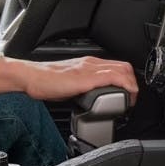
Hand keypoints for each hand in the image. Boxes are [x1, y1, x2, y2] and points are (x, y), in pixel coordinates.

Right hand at [0, 55, 138, 104]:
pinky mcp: (86, 78)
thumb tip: (90, 101)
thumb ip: (82, 89)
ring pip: (123, 70)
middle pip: (124, 67)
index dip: (127, 80)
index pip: (117, 66)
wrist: (30, 77)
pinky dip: (125, 87)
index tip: (128, 94)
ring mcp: (89, 69)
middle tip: (131, 99)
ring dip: (132, 86)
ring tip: (129, 101)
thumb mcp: (69, 84)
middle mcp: (91, 63)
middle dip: (133, 83)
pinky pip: (113, 77)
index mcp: (88, 64)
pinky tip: (124, 97)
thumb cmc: (44, 82)